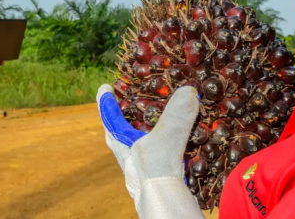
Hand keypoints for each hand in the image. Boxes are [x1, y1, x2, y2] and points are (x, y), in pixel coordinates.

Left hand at [97, 84, 204, 218]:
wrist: (163, 205)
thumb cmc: (156, 171)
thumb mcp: (166, 137)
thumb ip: (177, 114)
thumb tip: (188, 91)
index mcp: (120, 141)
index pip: (108, 115)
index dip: (106, 100)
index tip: (105, 88)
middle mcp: (127, 154)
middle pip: (119, 131)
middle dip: (123, 117)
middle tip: (127, 103)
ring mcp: (140, 167)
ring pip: (138, 144)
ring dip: (144, 131)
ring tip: (155, 119)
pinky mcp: (156, 176)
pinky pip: (157, 155)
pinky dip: (164, 145)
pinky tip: (178, 143)